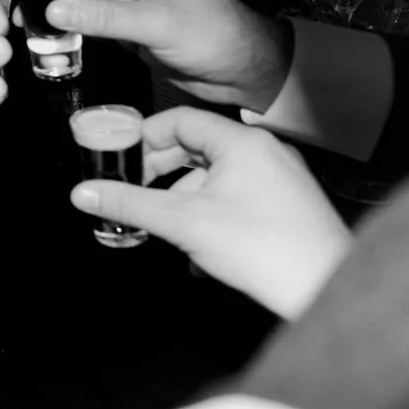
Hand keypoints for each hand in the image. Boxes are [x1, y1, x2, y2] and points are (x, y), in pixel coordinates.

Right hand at [44, 0, 291, 112]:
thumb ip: (103, 17)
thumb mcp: (157, 24)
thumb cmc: (216, 36)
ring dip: (59, 18)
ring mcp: (131, 5)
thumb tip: (54, 11)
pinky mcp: (130, 31)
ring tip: (29, 31)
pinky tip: (53, 44)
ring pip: (83, 6)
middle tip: (19, 12)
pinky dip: (74, 35)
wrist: (248, 72)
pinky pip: (93, 28)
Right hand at [72, 108, 350, 319]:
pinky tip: (200, 249)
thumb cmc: (264, 249)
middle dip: (161, 174)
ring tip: (167, 231)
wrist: (325, 288)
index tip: (120, 159)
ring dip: (185, 201)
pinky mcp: (289, 206)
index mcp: (241, 142)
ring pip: (216, 177)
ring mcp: (281, 179)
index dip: (144, 137)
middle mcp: (265, 152)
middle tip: (135, 194)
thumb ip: (128, 204)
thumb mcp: (181, 223)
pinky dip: (212, 214)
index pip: (179, 120)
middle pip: (197, 148)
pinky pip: (238, 197)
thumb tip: (83, 193)